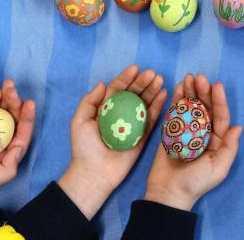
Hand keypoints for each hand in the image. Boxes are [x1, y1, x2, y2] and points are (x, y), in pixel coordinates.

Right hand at [0, 79, 35, 203]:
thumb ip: (6, 168)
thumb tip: (20, 148)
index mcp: (3, 158)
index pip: (20, 135)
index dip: (27, 119)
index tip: (29, 102)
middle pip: (10, 120)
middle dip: (14, 103)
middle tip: (11, 87)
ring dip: (1, 98)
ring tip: (3, 84)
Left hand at [57, 66, 167, 217]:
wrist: (94, 174)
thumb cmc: (84, 148)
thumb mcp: (79, 122)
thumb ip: (89, 102)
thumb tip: (102, 83)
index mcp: (106, 108)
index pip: (117, 89)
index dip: (126, 78)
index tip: (136, 68)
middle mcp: (121, 114)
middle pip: (133, 94)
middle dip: (143, 82)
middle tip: (152, 73)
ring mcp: (133, 124)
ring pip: (145, 103)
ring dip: (153, 91)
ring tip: (160, 80)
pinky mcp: (143, 136)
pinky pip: (152, 119)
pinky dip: (159, 107)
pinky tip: (164, 94)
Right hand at [144, 74, 242, 210]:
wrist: (168, 192)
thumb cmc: (195, 183)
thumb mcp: (218, 169)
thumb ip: (229, 148)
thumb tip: (239, 126)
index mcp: (217, 140)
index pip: (220, 116)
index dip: (219, 100)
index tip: (216, 85)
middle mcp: (203, 132)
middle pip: (205, 107)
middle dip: (203, 91)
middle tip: (199, 77)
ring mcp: (186, 130)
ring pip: (191, 106)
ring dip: (190, 91)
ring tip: (189, 77)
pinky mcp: (171, 130)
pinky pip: (175, 111)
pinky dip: (177, 98)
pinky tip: (178, 86)